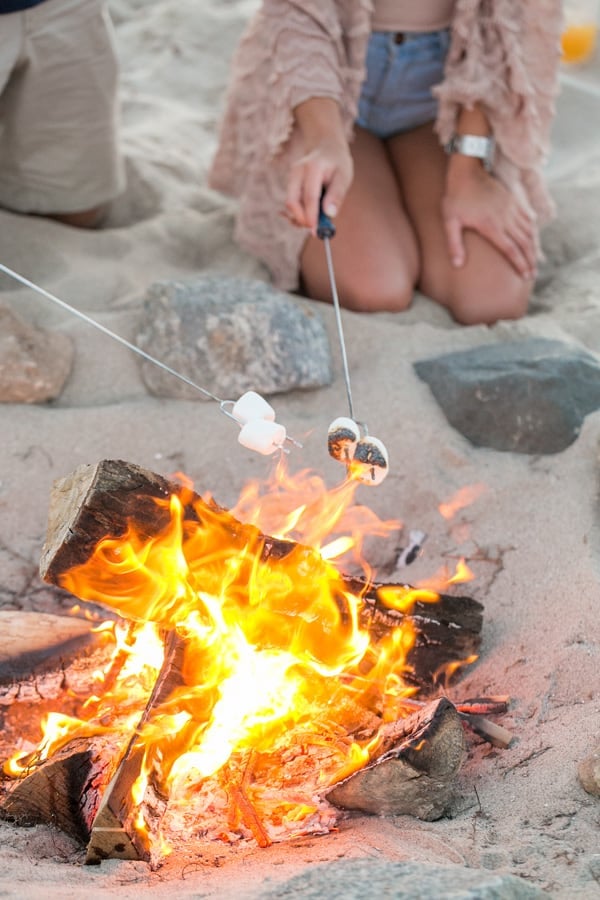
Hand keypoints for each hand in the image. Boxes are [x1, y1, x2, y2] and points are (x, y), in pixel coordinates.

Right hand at [285, 98, 352, 232]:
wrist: (325, 146)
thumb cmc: (337, 162)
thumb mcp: (344, 176)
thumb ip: (337, 195)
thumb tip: (329, 215)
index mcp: (312, 168)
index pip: (309, 196)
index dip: (311, 216)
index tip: (315, 231)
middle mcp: (297, 171)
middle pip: (292, 201)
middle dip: (301, 219)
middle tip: (315, 229)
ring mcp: (291, 177)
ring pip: (290, 204)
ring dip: (300, 217)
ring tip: (315, 222)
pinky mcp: (290, 183)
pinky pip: (291, 202)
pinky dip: (298, 213)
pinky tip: (308, 218)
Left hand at [442, 157, 536, 279]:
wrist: (467, 170)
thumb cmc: (455, 197)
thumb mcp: (450, 221)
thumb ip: (453, 244)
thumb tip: (457, 265)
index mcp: (491, 225)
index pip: (511, 249)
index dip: (520, 264)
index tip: (525, 275)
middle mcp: (506, 218)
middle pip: (524, 243)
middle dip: (530, 260)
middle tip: (533, 275)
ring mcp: (511, 208)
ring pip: (529, 231)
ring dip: (534, 247)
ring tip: (535, 261)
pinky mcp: (513, 200)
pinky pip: (528, 218)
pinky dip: (533, 230)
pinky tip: (534, 239)